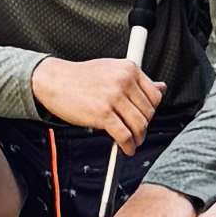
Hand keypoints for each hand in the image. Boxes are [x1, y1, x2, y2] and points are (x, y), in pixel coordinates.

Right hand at [33, 47, 159, 151]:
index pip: (155, 95)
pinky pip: (125, 136)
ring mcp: (114, 97)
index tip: (143, 118)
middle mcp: (124, 80)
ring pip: (139, 126)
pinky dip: (128, 146)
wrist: (53, 81)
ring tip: (132, 143)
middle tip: (135, 133)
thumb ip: (136, 80)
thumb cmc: (81, 77)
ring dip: (137, 139)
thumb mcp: (112, 70)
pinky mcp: (103, 113)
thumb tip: (162, 87)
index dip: (151, 111)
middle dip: (143, 127)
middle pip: (148, 113)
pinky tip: (125, 149)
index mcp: (129, 68)